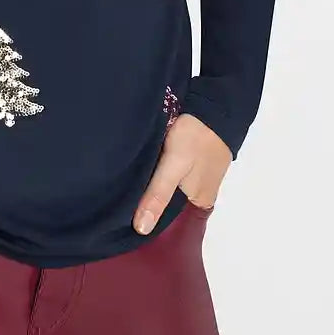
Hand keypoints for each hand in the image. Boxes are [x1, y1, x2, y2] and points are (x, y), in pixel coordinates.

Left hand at [133, 112, 231, 234]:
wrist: (215, 105)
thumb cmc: (195, 137)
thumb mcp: (173, 166)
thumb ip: (158, 195)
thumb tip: (141, 230)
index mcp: (199, 203)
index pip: (168, 220)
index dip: (147, 216)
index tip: (121, 217)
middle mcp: (200, 195)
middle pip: (168, 204)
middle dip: (148, 201)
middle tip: (118, 198)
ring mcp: (197, 177)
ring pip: (169, 188)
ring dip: (152, 186)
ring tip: (125, 184)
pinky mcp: (193, 162)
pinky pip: (172, 174)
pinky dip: (159, 173)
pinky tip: (143, 169)